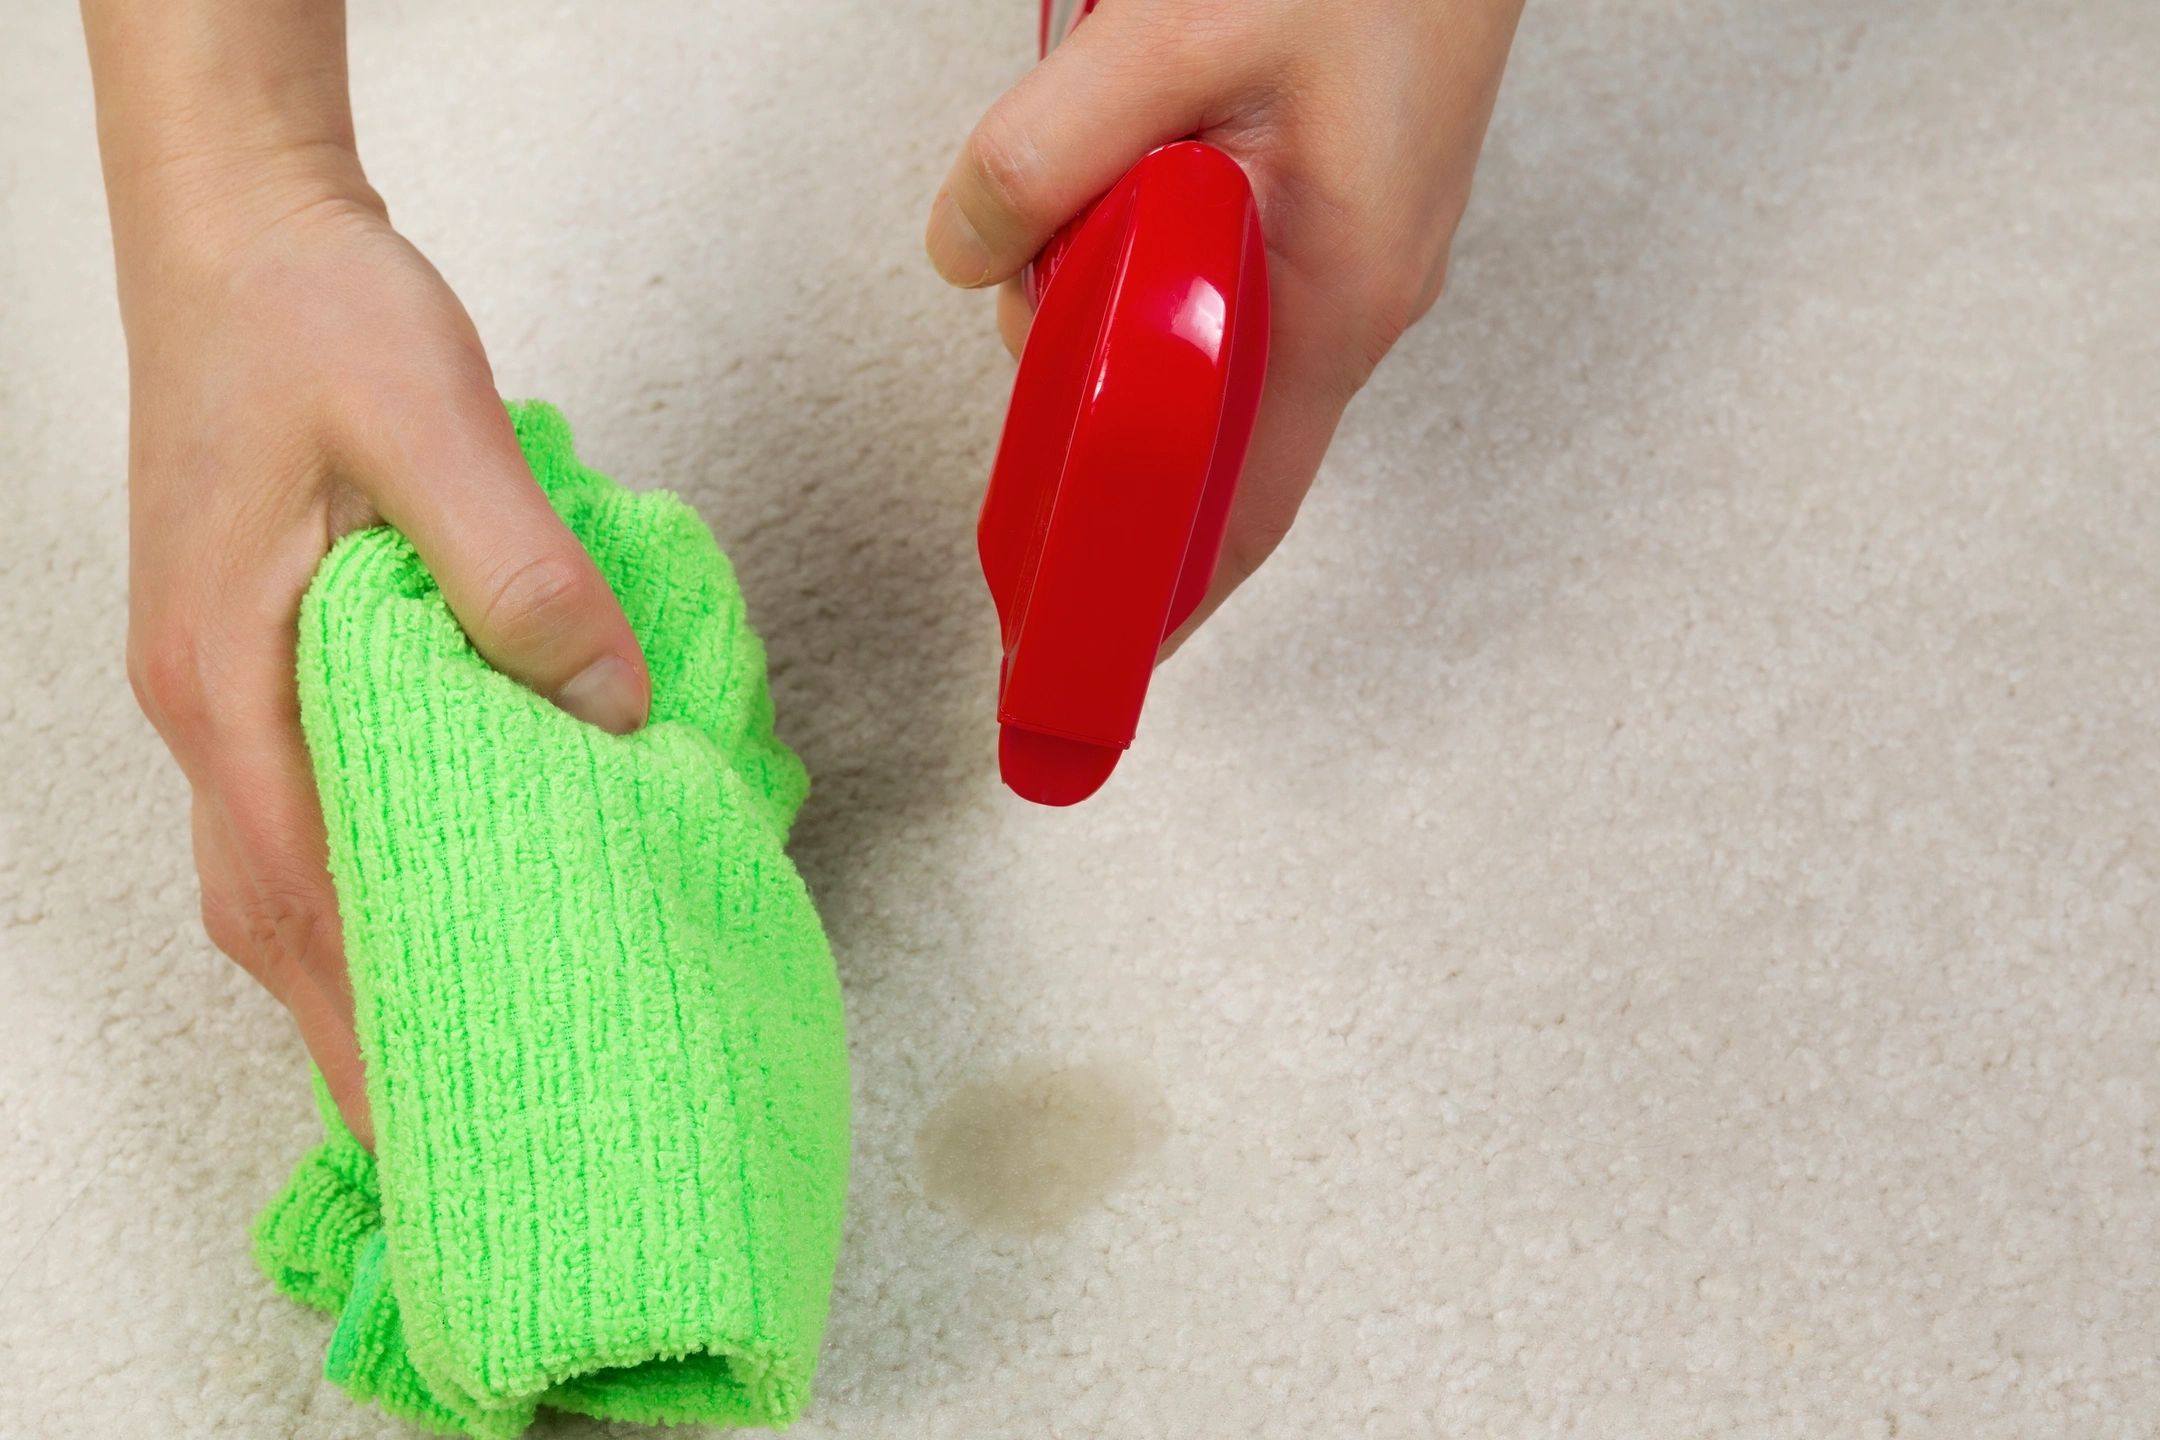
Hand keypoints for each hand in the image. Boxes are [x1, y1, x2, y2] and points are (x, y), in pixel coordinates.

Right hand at [87, 1, 649, 1144]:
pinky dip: (355, 883)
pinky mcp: (255, 656)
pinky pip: (302, 811)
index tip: (426, 1127)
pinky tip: (423, 901)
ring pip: (281, 874)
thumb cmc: (317, 318)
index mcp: (233, 675)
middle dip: (352, 1036)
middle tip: (440, 1142)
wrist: (243, 234)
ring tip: (439, 1059)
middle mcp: (210, 705)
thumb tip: (604, 709)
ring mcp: (222, 686)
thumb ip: (515, 570)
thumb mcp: (433, 420)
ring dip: (349, 971)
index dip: (361, 1020)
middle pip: (276, 915)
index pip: (299, 892)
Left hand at [925, 0, 1522, 646]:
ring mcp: (1343, 259)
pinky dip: (1143, 243)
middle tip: (1036, 279)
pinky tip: (1125, 162)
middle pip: (1192, 426)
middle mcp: (1351, 302)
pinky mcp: (1323, 210)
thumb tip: (968, 249)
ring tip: (1091, 169)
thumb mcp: (1179, 32)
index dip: (1153, 602)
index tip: (1076, 657)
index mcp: (1337, 300)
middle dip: (1089, 380)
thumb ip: (1050, 153)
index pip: (1237, 515)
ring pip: (1191, 340)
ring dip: (1108, 287)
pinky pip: (1211, 274)